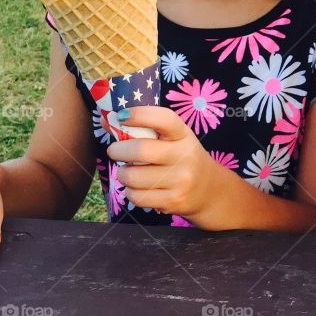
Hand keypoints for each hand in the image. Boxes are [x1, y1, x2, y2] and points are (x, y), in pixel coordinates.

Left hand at [106, 107, 216, 222]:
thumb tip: (106, 121)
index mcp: (183, 135)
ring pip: (133, 177)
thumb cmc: (182, 158)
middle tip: (115, 151)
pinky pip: (137, 196)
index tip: (121, 116)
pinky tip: (138, 188)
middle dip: (118, 151)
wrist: (210, 190)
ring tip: (128, 172)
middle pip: (141, 150)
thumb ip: (144, 130)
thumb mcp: (172, 140)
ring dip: (123, 174)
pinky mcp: (173, 200)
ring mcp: (180, 180)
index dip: (140, 115)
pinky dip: (131, 192)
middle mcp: (184, 156)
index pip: (163, 119)